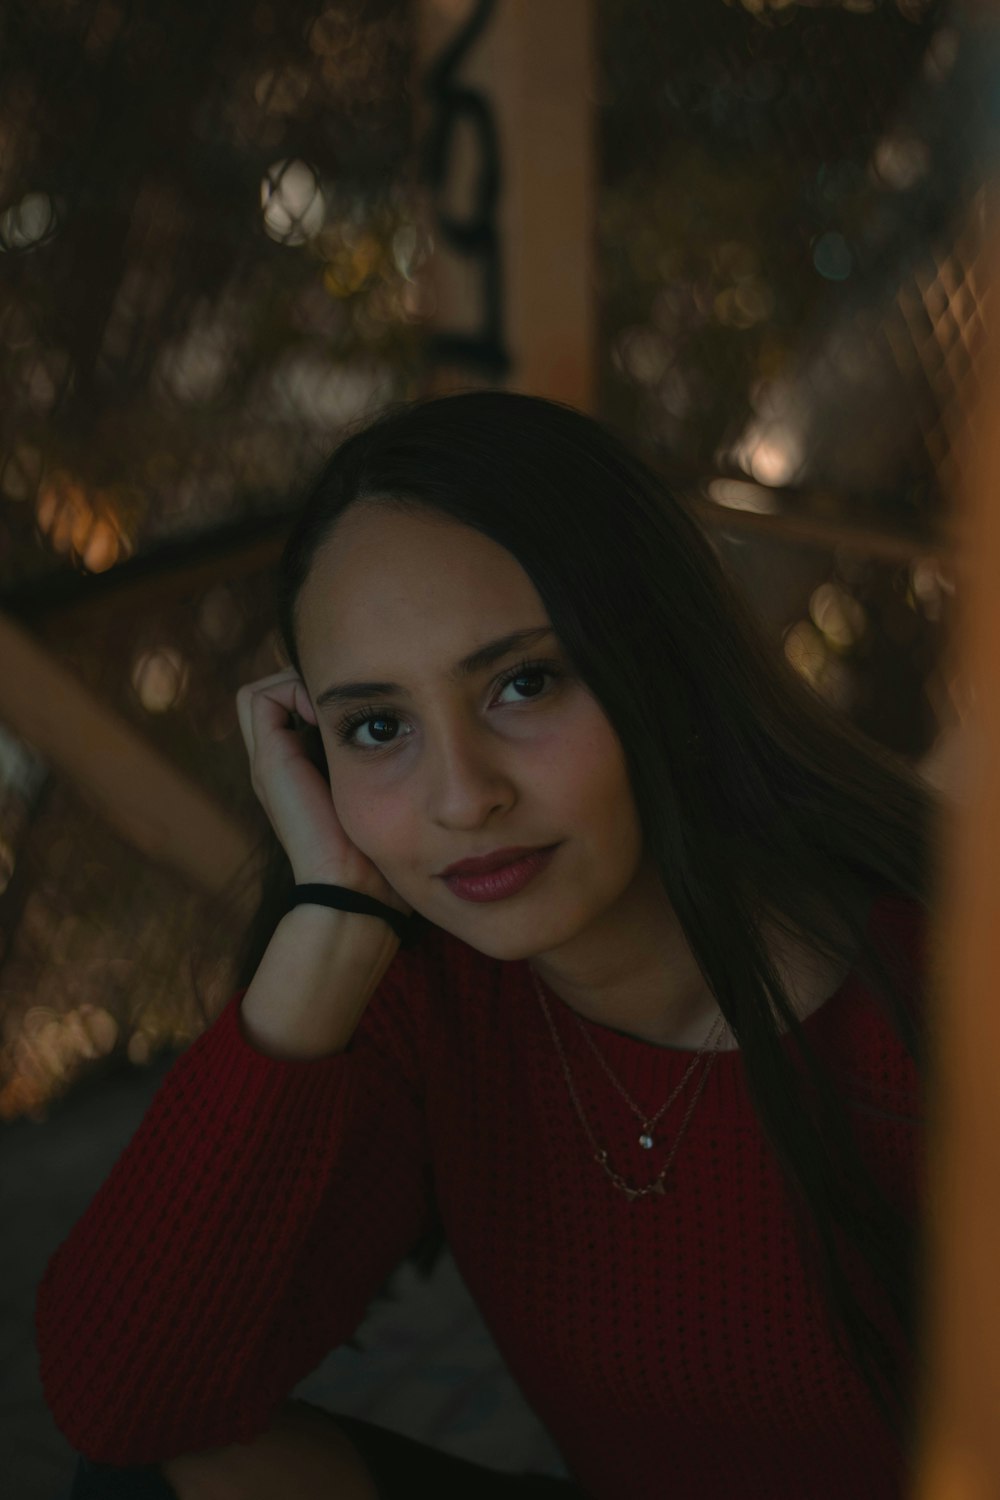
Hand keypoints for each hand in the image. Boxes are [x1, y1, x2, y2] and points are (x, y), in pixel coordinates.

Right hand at [236, 669, 411, 915]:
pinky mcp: (268, 759)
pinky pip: (262, 697)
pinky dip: (293, 690)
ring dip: (302, 683)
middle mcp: (278, 761)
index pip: (297, 705)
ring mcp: (268, 760)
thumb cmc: (376, 851)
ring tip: (338, 707)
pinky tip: (329, 714)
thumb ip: (383, 767)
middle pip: (279, 694)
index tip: (365, 706)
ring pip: (266, 691)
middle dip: (314, 683)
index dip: (326, 694)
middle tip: (350, 699)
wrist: (351, 886)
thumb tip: (406, 731)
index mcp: (301, 770)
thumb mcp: (383, 797)